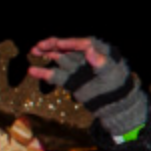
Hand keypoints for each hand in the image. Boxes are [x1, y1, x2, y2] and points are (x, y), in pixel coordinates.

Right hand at [29, 37, 150, 150]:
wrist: (115, 107)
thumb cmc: (118, 88)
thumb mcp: (111, 75)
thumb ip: (102, 63)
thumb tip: (90, 50)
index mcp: (101, 51)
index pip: (84, 44)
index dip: (71, 43)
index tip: (58, 44)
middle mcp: (87, 56)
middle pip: (68, 48)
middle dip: (53, 45)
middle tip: (39, 45)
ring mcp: (78, 68)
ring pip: (60, 58)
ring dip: (47, 54)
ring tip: (33, 51)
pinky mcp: (71, 80)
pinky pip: (57, 75)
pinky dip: (45, 73)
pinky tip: (32, 70)